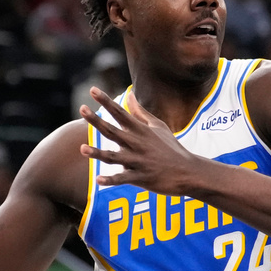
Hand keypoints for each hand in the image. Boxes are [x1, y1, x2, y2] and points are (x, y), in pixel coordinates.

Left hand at [79, 87, 202, 194]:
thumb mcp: (158, 126)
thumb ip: (141, 112)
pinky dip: (111, 180)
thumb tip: (128, 95)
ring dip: (98, 153)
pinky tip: (99, 180)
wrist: (188, 172)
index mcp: (141, 130)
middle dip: (97, 120)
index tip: (93, 90)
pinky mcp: (141, 178)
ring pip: (114, 157)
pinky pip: (123, 179)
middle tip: (82, 109)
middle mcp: (137, 144)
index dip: (106, 101)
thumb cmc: (171, 148)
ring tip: (82, 149)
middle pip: (113, 131)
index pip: (120, 113)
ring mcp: (138, 161)